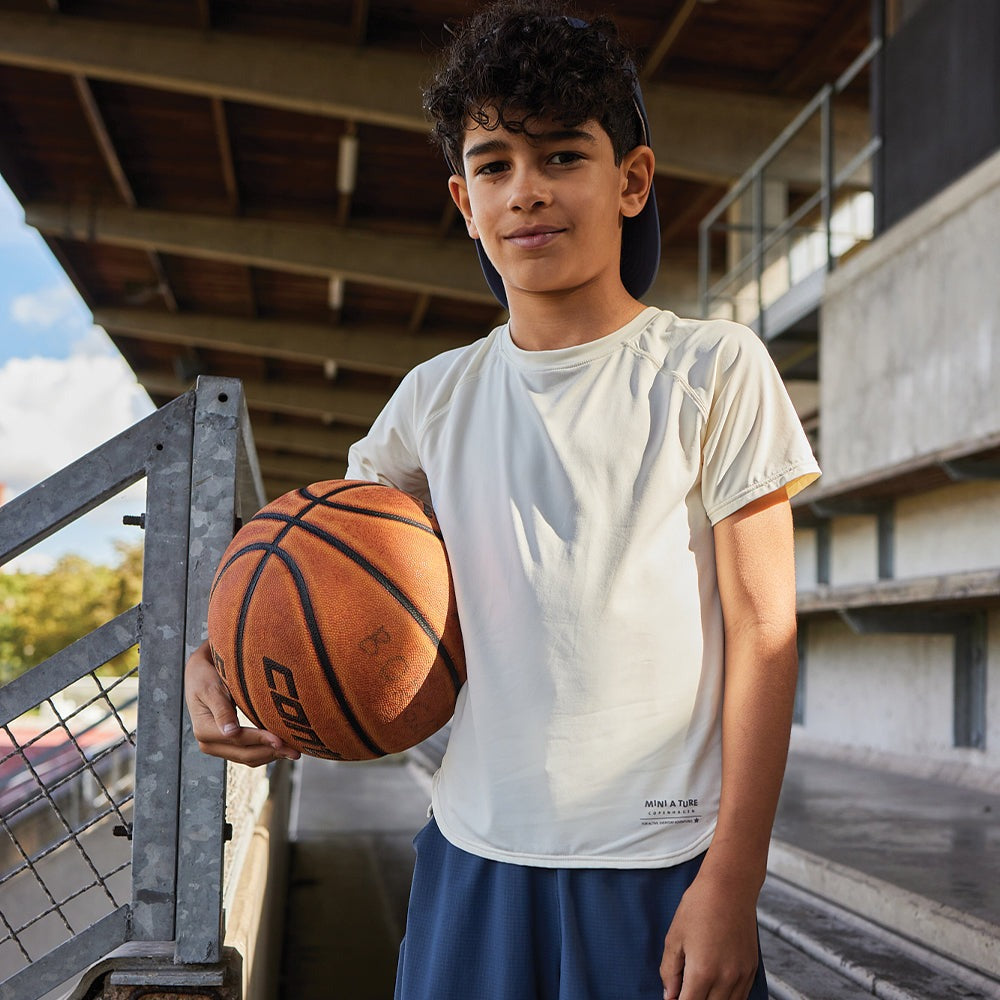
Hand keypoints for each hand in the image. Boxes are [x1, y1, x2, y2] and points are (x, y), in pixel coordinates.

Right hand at [184, 639, 300, 765]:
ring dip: (272, 755)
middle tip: (295, 751)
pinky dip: (266, 752)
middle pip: (245, 754)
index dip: (261, 740)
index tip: (281, 740)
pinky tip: (283, 747)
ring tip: (294, 751)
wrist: (199, 675)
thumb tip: (231, 733)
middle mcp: (209, 744)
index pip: (238, 739)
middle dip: (272, 752)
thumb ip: (222, 710)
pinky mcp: (228, 745)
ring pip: (249, 757)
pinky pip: (249, 753)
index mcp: (204, 730)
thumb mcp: (210, 688)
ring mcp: (219, 747)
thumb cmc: (205, 677)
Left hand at [660, 867, 759, 999]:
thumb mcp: (675, 937)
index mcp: (702, 972)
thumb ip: (670, 970)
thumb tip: (669, 995)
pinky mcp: (752, 969)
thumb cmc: (700, 906)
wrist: (730, 886)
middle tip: (684, 992)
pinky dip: (728, 999)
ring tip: (699, 991)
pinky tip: (717, 991)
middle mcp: (725, 979)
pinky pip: (742, 997)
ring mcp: (742, 975)